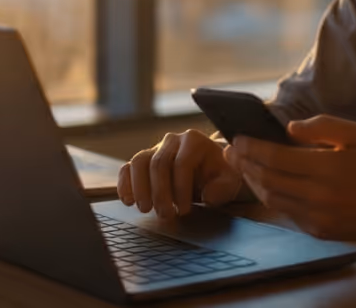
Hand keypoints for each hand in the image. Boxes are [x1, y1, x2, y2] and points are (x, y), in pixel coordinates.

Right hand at [117, 129, 243, 218]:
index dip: (181, 189)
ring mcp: (155, 148)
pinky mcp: (144, 160)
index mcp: (194, 141)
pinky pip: (128, 167)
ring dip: (139, 188)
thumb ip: (223, 187)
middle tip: (165, 215)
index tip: (184, 211)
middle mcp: (172, 140)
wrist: (211, 168)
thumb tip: (208, 196)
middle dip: (160, 193)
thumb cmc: (220, 174)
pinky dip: (125, 183)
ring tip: (145, 209)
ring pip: (138, 162)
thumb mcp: (230, 180)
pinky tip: (128, 201)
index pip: (182, 164)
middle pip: (158, 164)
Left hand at [225, 114, 355, 241]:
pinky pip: (287, 214)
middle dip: (245, 164)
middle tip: (231, 153)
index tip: (237, 139)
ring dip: (255, 183)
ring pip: (272, 200)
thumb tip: (288, 130)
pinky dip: (273, 199)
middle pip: (267, 179)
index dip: (252, 148)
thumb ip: (321, 127)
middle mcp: (318, 195)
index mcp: (327, 167)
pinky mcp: (319, 231)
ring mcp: (317, 217)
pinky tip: (269, 187)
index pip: (275, 157)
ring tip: (245, 168)